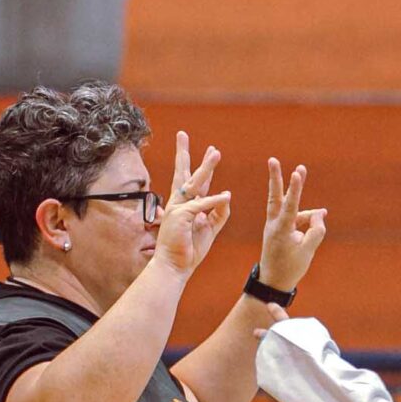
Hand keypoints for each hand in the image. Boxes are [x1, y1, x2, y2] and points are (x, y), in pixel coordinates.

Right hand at [154, 130, 231, 276]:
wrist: (174, 267)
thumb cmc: (188, 250)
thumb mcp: (209, 229)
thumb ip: (218, 213)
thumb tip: (226, 196)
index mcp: (185, 206)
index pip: (192, 181)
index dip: (201, 165)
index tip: (209, 150)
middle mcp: (179, 204)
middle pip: (185, 174)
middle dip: (186, 154)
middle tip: (186, 135)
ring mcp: (178, 208)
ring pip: (194, 183)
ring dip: (206, 168)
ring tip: (215, 153)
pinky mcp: (180, 216)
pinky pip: (201, 205)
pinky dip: (213, 200)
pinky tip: (225, 195)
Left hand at [257, 158, 326, 292]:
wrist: (272, 282)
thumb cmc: (290, 267)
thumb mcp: (308, 250)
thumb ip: (316, 230)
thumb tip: (319, 214)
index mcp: (281, 229)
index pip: (290, 204)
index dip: (296, 188)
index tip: (297, 172)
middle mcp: (275, 223)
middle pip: (275, 196)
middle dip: (276, 177)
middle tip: (272, 160)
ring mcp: (275, 225)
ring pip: (289, 207)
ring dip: (297, 199)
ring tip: (304, 194)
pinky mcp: (279, 228)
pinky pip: (295, 218)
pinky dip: (306, 219)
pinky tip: (319, 217)